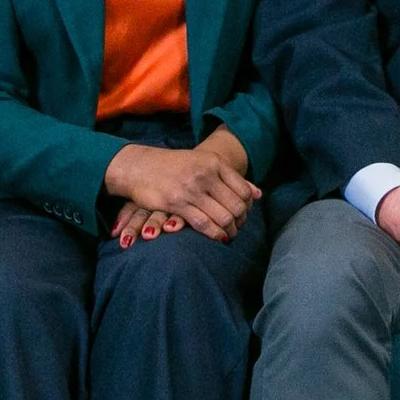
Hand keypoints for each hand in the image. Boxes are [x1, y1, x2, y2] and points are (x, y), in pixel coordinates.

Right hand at [102, 129, 258, 240]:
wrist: (140, 166)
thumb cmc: (174, 166)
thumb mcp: (203, 163)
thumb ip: (230, 178)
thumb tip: (259, 195)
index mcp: (214, 162)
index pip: (244, 189)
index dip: (248, 206)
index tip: (244, 214)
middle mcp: (205, 174)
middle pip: (237, 205)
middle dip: (241, 221)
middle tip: (238, 228)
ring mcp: (191, 189)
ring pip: (223, 217)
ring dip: (230, 230)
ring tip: (229, 235)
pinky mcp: (177, 203)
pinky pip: (204, 224)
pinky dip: (215, 234)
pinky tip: (218, 237)